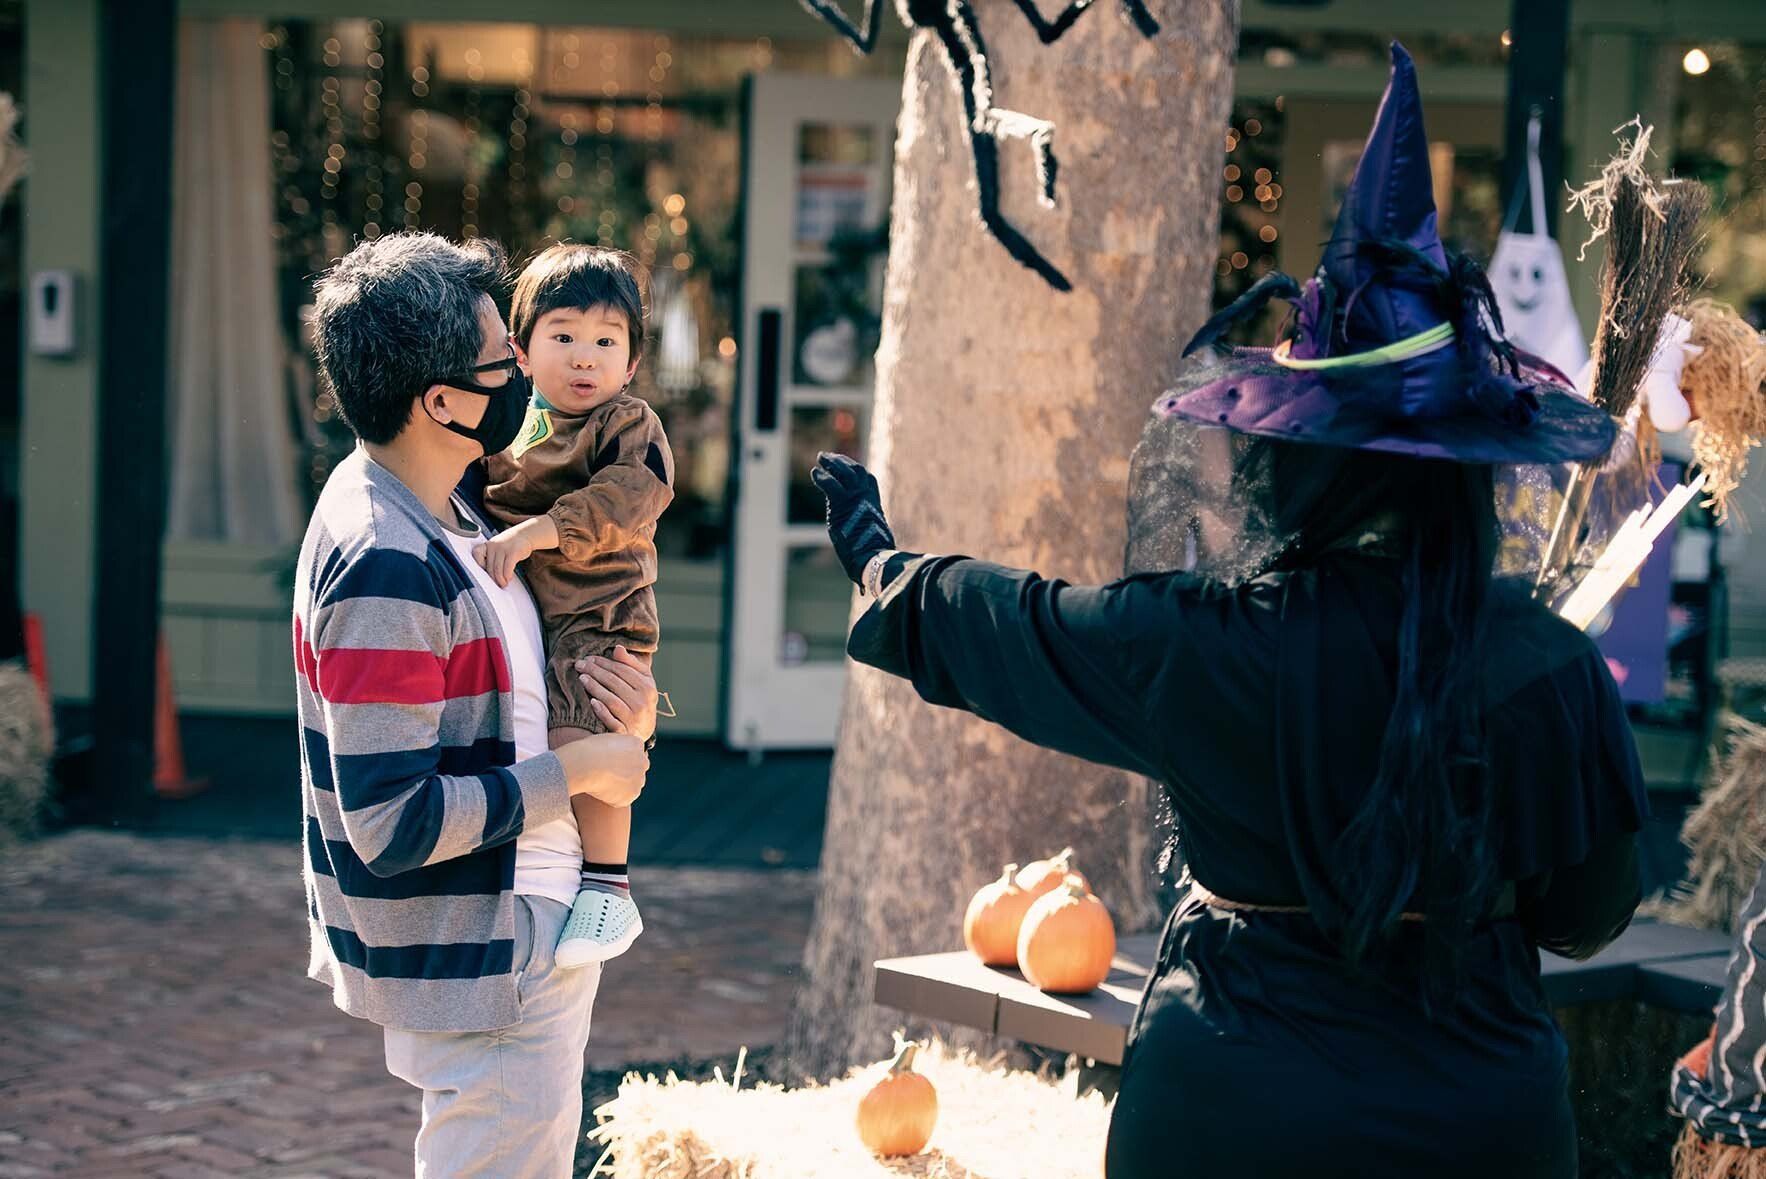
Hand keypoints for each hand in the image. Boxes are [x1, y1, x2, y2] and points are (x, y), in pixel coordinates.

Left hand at [472, 530, 531, 588]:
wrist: (525, 534)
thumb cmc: (510, 544)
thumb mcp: (497, 547)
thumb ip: (492, 558)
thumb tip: (490, 576)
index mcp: (488, 545)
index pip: (476, 554)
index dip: (479, 565)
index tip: (485, 573)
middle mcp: (493, 545)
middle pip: (489, 566)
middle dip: (493, 579)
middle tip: (497, 585)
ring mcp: (503, 548)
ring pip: (497, 569)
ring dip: (500, 580)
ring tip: (503, 584)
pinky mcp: (513, 551)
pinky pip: (507, 568)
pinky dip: (507, 576)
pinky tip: (509, 578)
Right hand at [556, 732, 648, 806]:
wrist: (584, 765)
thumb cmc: (589, 750)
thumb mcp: (606, 737)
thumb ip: (617, 741)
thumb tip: (618, 738)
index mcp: (637, 744)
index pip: (634, 754)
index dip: (621, 760)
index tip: (609, 764)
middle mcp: (643, 761)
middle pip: (637, 770)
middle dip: (626, 774)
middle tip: (606, 775)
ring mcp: (639, 779)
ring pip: (631, 786)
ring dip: (620, 786)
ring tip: (601, 782)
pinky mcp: (632, 794)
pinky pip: (623, 798)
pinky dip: (614, 798)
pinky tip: (601, 791)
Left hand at [575, 646, 658, 741]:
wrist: (643, 731)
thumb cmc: (640, 700)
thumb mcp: (642, 681)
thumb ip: (631, 664)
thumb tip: (617, 648)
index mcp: (648, 687)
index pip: (622, 671)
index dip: (604, 662)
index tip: (589, 658)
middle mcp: (642, 703)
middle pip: (615, 683)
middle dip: (595, 671)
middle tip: (579, 665)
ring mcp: (634, 719)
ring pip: (612, 700)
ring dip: (595, 687)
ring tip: (581, 678)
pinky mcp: (625, 733)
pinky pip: (612, 722)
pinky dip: (602, 712)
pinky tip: (592, 702)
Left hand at [811, 452, 895, 585]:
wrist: (874, 559)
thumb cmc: (875, 560)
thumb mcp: (873, 547)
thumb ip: (867, 549)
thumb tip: (865, 582)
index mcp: (874, 505)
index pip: (867, 480)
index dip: (856, 470)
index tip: (848, 464)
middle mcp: (866, 498)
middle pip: (855, 471)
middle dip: (842, 461)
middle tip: (828, 457)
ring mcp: (855, 499)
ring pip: (843, 473)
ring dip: (831, 464)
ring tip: (820, 459)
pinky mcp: (842, 504)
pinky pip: (830, 484)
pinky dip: (822, 477)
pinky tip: (815, 473)